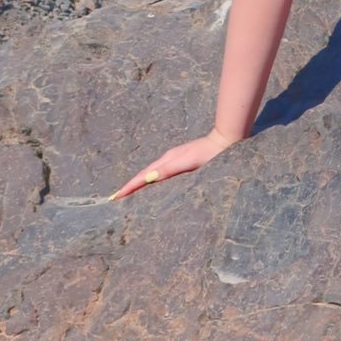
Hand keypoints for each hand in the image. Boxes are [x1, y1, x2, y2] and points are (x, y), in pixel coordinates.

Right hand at [108, 128, 239, 199]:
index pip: (143, 176)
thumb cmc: (210, 155)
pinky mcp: (183, 162)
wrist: (226, 141)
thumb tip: (148, 178)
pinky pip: (161, 173)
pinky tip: (154, 185)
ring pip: (152, 174)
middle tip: (116, 198)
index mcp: (167, 160)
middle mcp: (168, 159)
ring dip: (140, 183)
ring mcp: (175, 160)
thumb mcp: (189, 163)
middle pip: (144, 174)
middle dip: (130, 186)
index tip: (115, 197)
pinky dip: (152, 180)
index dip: (129, 187)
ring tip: (129, 194)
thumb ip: (169, 170)